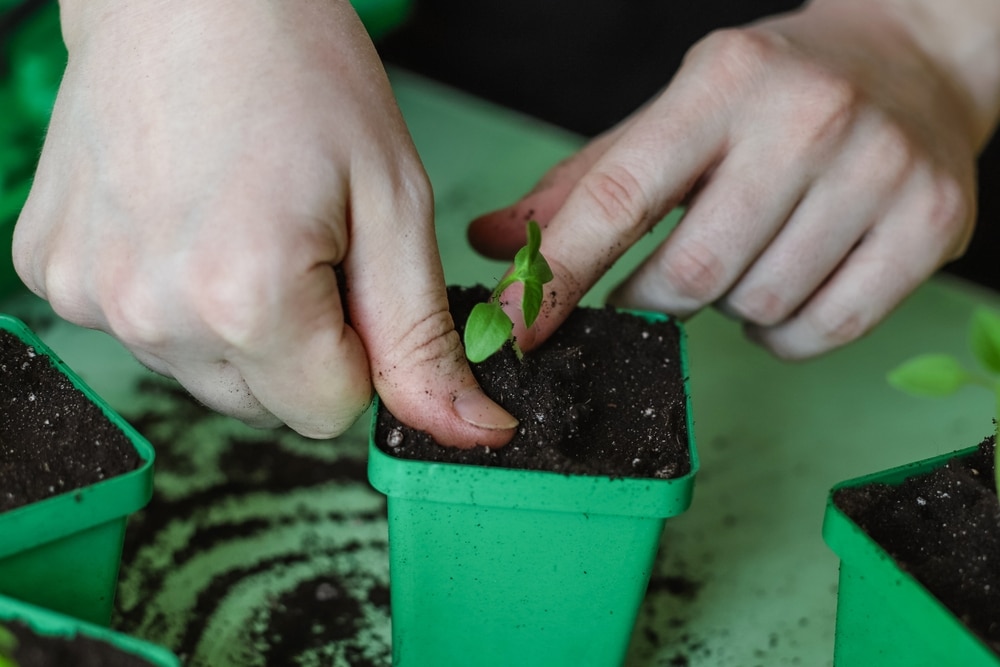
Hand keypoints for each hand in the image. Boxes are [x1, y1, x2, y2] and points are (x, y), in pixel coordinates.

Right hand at [13, 0, 515, 445]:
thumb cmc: (299, 74)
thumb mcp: (392, 206)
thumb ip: (423, 340)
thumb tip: (470, 432)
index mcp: (244, 302)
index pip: (330, 413)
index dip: (358, 352)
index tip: (349, 276)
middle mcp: (151, 315)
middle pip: (266, 404)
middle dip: (300, 344)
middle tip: (297, 239)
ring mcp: (87, 296)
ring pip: (205, 374)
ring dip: (237, 323)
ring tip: (238, 222)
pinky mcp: (51, 273)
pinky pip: (143, 332)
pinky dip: (174, 295)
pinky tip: (183, 219)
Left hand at [468, 0, 999, 358]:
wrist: (913, 64)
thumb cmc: (772, 94)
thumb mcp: (674, 115)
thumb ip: (584, 185)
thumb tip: (492, 241)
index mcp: (724, 82)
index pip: (620, 197)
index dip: (557, 275)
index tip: (512, 331)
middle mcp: (809, 120)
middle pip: (691, 275)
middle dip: (654, 300)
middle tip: (659, 283)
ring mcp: (880, 173)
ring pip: (756, 310)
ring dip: (728, 308)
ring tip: (747, 257)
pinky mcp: (932, 226)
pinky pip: (822, 333)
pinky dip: (784, 332)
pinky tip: (789, 283)